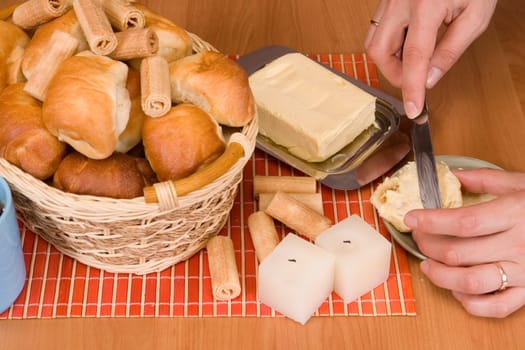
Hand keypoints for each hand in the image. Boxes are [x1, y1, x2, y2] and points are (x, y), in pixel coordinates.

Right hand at [364, 0, 496, 117]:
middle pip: (379, 51)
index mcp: (427, 5)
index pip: (414, 57)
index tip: (413, 109)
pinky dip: (388, 45)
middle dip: (394, 73)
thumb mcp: (475, 15)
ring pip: (373, 41)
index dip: (412, 87)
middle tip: (414, 80)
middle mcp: (401, 1)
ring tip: (412, 61)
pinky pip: (377, 28)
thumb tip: (430, 78)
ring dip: (389, 60)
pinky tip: (407, 45)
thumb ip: (452, 49)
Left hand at [405, 168, 524, 317]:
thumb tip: (454, 174)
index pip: (464, 222)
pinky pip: (498, 307)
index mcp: (514, 215)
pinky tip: (458, 291)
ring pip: (472, 283)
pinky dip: (471, 303)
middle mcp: (518, 246)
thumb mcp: (524, 184)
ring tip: (428, 266)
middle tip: (419, 238)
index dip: (432, 222)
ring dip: (441, 277)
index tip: (412, 218)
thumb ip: (487, 180)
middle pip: (459, 253)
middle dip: (429, 246)